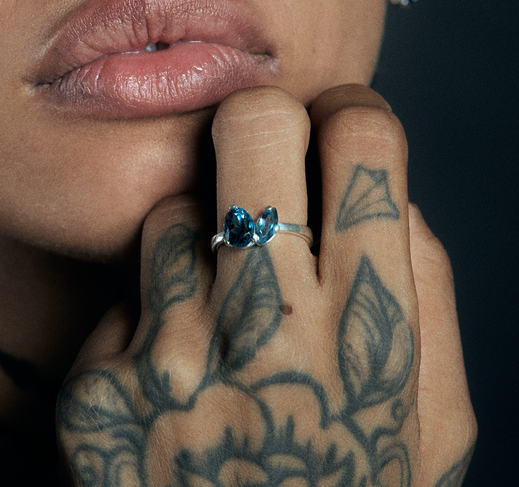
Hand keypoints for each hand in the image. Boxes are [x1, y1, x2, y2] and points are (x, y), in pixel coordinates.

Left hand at [56, 85, 475, 486]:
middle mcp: (268, 328)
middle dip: (266, 119)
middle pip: (253, 130)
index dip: (355, 115)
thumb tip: (391, 200)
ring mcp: (172, 355)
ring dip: (204, 234)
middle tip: (268, 145)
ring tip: (225, 300)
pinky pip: (128, 290)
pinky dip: (157, 306)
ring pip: (174, 208)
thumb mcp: (434, 418)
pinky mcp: (99, 387)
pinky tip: (181, 363)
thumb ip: (426, 296)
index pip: (362, 146)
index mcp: (369, 328)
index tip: (342, 125)